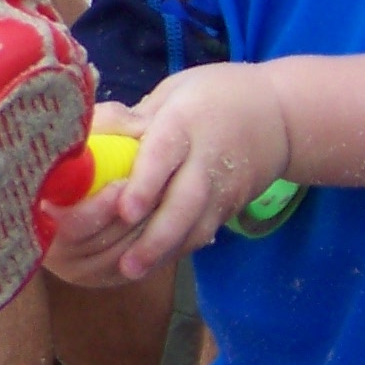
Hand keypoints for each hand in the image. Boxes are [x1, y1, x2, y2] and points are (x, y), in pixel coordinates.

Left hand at [46, 71, 287, 285]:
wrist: (281, 116)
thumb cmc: (212, 97)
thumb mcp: (173, 92)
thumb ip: (130, 117)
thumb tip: (84, 135)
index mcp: (186, 122)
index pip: (165, 155)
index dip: (146, 183)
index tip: (124, 209)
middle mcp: (207, 158)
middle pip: (185, 202)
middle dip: (156, 236)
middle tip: (127, 263)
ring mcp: (223, 187)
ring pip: (197, 225)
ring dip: (165, 251)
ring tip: (133, 271)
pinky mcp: (229, 206)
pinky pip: (203, 232)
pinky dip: (178, 250)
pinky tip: (151, 265)